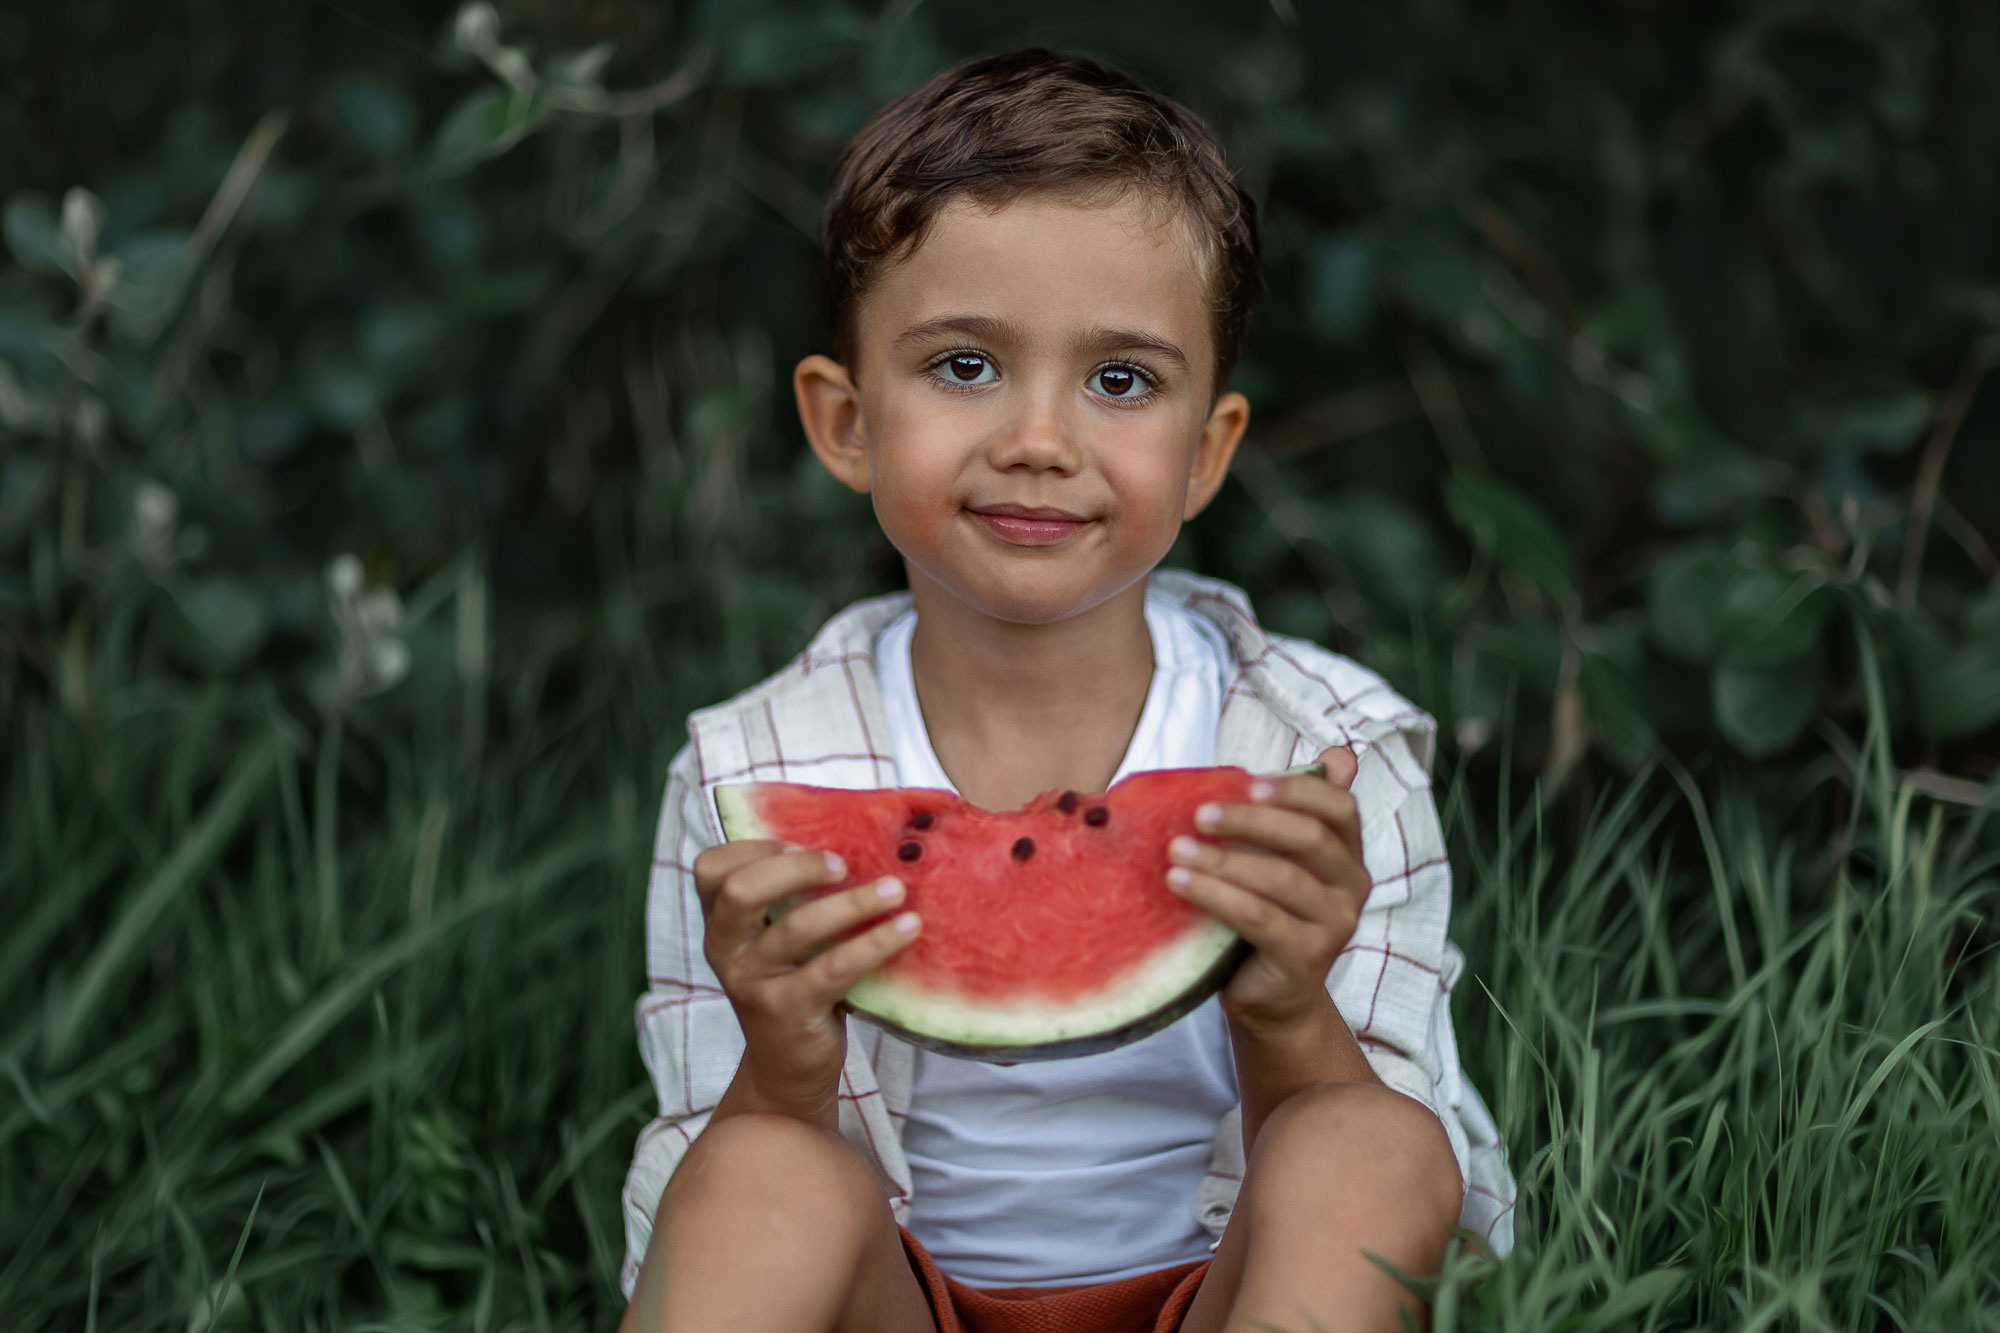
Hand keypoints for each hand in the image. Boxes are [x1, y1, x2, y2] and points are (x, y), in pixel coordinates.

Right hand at [692, 840, 920, 1112]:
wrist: (789, 1069)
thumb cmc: (798, 987)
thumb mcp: (785, 941)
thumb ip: (796, 900)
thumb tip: (866, 841)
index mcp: (722, 924)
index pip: (711, 869)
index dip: (753, 847)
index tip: (800, 844)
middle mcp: (725, 950)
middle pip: (740, 891)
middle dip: (796, 868)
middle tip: (844, 865)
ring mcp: (751, 983)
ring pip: (794, 928)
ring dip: (851, 903)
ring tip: (896, 890)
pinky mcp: (786, 1011)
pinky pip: (833, 968)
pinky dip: (874, 943)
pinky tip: (907, 928)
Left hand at [1164, 745, 1368, 1033]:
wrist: (1269, 995)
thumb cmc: (1267, 914)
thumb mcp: (1278, 858)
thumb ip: (1293, 812)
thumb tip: (1337, 754)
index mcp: (1348, 854)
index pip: (1340, 807)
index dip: (1298, 789)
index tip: (1247, 781)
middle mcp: (1353, 888)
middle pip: (1309, 838)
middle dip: (1251, 820)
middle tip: (1199, 814)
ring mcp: (1336, 925)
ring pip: (1281, 879)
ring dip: (1222, 859)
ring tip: (1176, 849)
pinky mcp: (1307, 958)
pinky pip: (1259, 918)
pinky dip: (1216, 895)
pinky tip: (1180, 882)